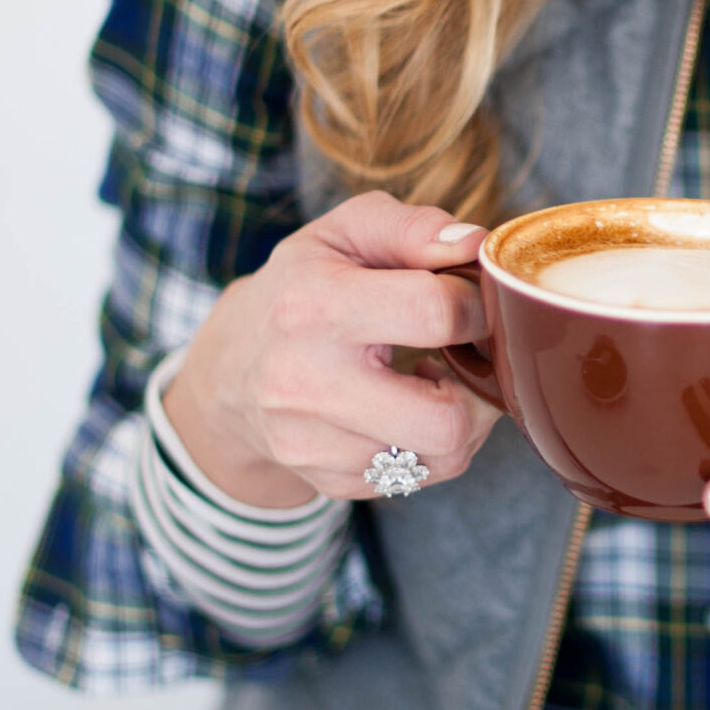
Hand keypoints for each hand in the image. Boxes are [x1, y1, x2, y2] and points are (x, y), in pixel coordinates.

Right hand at [161, 193, 501, 506]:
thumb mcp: (343, 234)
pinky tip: (411, 407)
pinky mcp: (331, 481)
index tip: (475, 301)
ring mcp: (315, 444)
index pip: (436, 313)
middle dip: (482, 385)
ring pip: (446, 456)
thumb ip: (412, 228)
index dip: (478, 305)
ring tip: (441, 380)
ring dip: (465, 417)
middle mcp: (307, 384)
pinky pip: (423, 476)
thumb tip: (475, 246)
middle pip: (449, 419)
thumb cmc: (300, 290)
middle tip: (471, 355)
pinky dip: (435, 443)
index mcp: (313, 306)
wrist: (228, 373)